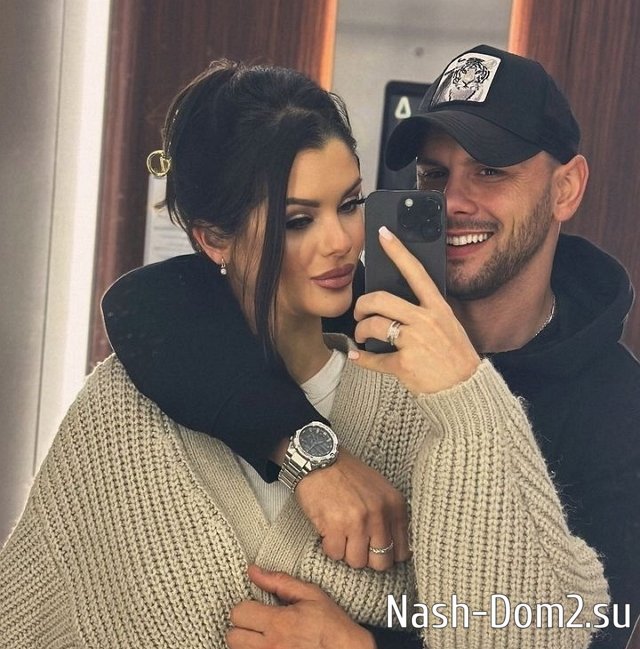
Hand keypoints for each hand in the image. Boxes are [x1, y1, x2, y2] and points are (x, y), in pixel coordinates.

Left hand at [227, 565, 375, 648]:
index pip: (238, 613)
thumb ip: (279, 582)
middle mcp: (271, 647)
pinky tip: (269, 647)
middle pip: (233, 636)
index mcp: (279, 623)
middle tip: (259, 624)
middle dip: (243, 627)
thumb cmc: (332, 625)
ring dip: (247, 643)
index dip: (246, 607)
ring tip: (264, 637)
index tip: (257, 607)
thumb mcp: (310, 595)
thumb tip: (253, 571)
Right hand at [296, 448, 408, 570]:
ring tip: (340, 534)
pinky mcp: (335, 525)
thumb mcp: (379, 490)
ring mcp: (358, 521)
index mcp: (395, 505)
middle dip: (367, 558)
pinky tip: (328, 530)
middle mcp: (380, 514)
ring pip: (357, 562)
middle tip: (355, 544)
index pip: (401, 552)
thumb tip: (396, 551)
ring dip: (346, 552)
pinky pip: (335, 554)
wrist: (319, 458)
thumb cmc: (347, 474)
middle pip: (381, 563)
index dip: (387, 555)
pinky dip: (329, 546)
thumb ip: (390, 517)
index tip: (375, 551)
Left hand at [351, 226, 479, 393]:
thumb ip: (426, 311)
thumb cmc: (454, 356)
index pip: (416, 272)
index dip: (398, 251)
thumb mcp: (448, 325)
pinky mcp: (404, 364)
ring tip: (362, 336)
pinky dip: (362, 358)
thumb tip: (397, 303)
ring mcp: (414, 341)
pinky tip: (358, 356)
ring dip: (361, 330)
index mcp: (437, 307)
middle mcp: (425, 320)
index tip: (383, 234)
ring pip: (373, 325)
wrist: (465, 390)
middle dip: (363, 304)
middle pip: (381, 299)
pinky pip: (373, 358)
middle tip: (361, 312)